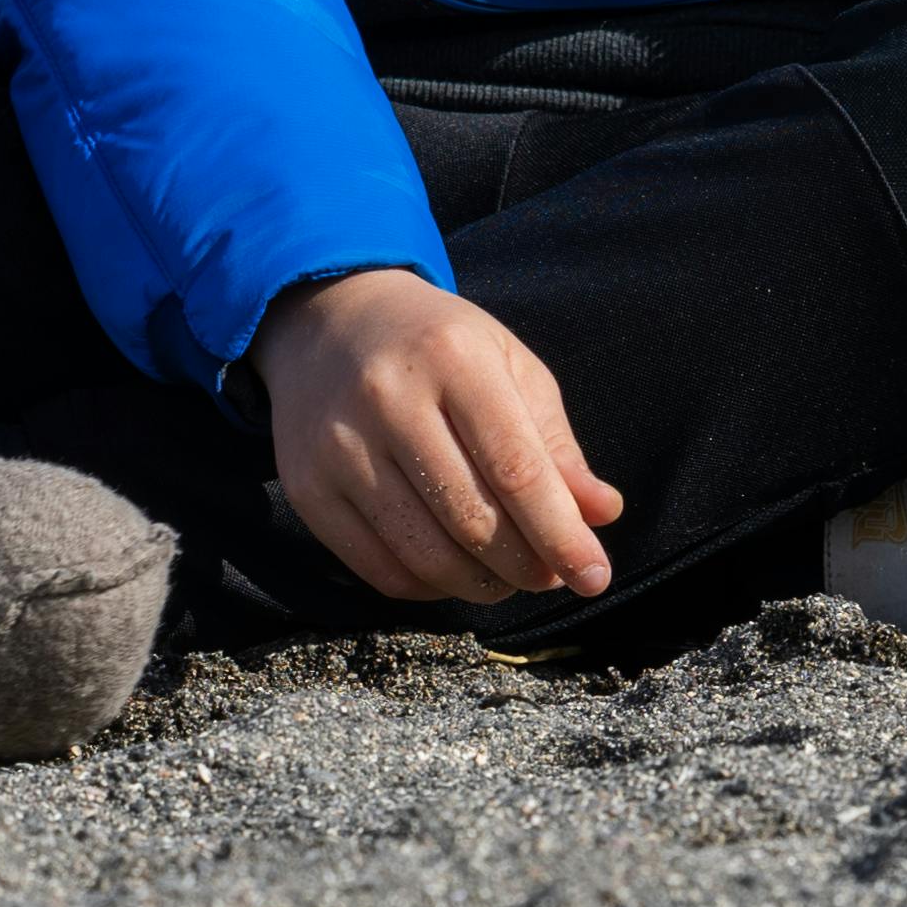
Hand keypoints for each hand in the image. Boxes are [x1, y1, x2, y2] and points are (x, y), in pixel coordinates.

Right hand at [249, 268, 624, 604]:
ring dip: (481, 584)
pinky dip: (429, 587)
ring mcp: (340, 447)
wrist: (326, 319)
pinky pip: (380, 569)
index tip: (595, 576)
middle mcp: (388, 399)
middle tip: (550, 576)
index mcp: (453, 358)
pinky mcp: (306, 488)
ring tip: (506, 576)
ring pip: (426, 555)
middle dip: (526, 566)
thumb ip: (555, 444)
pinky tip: (451, 569)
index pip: (516, 469)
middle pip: (473, 519)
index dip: (561, 534)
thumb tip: (600, 515)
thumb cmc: (438, 346)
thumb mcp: (507, 367)